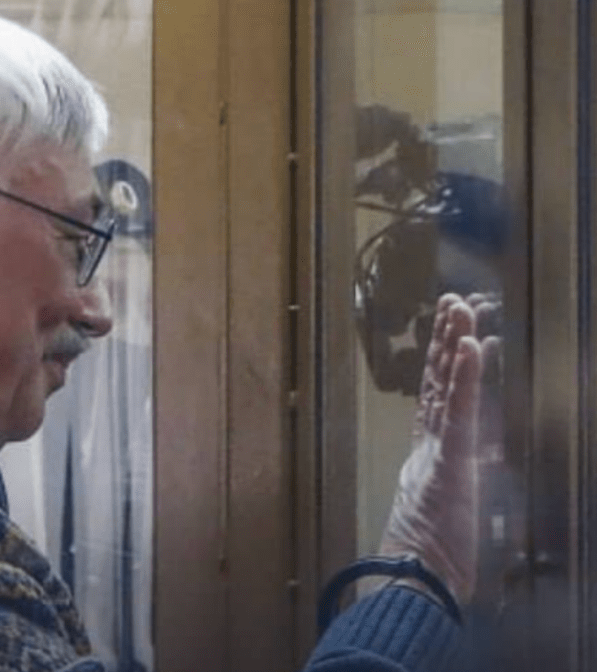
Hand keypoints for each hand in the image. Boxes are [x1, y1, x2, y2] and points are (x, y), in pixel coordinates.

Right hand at [378, 293, 498, 604]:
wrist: (414, 582)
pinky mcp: (449, 462)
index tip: (450, 336)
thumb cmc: (429, 564)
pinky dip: (464, 378)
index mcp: (428, 461)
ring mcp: (438, 453)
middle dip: (444, 342)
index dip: (443, 368)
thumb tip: (471, 483)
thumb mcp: (445, 523)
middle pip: (436, 385)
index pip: (438, 403)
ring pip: (445, 390)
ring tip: (458, 309)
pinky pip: (459, 413)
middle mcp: (429, 449)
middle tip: (450, 303)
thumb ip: (452, 496)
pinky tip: (469, 345)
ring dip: (453, 346)